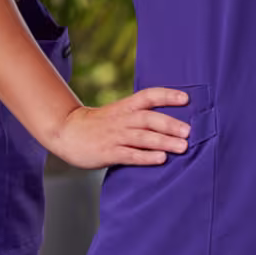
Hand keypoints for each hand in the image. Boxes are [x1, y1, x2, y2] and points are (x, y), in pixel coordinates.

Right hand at [48, 87, 193, 169]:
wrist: (67, 132)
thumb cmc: (98, 124)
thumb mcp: (118, 113)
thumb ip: (139, 115)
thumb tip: (171, 122)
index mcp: (125, 106)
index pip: (148, 96)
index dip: (167, 96)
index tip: (186, 99)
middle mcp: (122, 119)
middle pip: (149, 118)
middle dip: (170, 124)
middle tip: (188, 131)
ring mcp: (115, 136)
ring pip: (142, 137)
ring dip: (164, 141)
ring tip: (182, 146)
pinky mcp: (108, 152)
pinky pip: (130, 154)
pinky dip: (146, 157)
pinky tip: (160, 159)